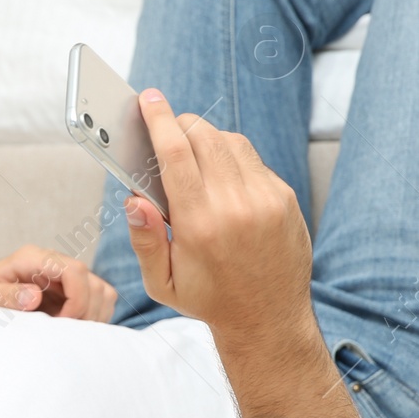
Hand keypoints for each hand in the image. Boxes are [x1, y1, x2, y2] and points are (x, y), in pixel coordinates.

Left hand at [0, 245, 116, 321]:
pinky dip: (94, 318)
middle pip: (92, 281)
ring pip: (102, 291)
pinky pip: (100, 301)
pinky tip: (72, 330)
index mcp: (32, 259)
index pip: (73, 270)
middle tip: (64, 332)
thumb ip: (6, 296)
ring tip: (68, 332)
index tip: (62, 323)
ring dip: (93, 315)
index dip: (76, 300)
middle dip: (85, 312)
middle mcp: (52, 262)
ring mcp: (64, 277)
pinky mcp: (71, 291)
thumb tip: (34, 296)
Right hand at [124, 89, 312, 335]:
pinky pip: (252, 159)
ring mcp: (266, 199)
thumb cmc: (210, 300)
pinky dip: (231, 157)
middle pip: (203, 136)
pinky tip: (221, 177)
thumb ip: (144, 239)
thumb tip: (134, 200)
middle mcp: (235, 206)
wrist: (269, 319)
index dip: (158, 119)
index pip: (175, 153)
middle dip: (180, 125)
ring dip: (206, 139)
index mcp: (200, 224)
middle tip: (166, 131)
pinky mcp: (284, 198)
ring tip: (192, 156)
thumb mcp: (162, 282)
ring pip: (230, 141)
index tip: (148, 98)